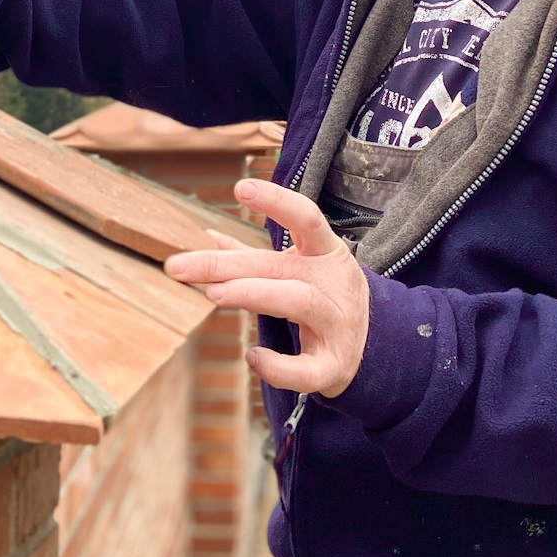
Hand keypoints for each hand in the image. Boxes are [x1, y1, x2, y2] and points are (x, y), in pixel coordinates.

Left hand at [164, 179, 369, 397]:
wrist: (378, 349)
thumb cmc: (324, 300)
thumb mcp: (300, 270)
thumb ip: (256, 257)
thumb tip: (211, 236)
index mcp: (325, 254)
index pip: (307, 218)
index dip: (277, 201)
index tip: (240, 188)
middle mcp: (333, 283)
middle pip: (279, 266)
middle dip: (227, 265)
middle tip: (178, 266)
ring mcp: (337, 323)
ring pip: (298, 302)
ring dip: (253, 295)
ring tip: (212, 294)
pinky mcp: (334, 365)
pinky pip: (307, 369)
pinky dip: (278, 366)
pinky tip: (252, 357)